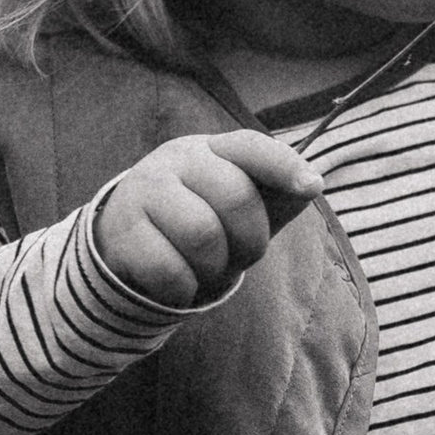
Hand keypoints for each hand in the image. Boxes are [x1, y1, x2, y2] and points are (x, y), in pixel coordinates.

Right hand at [91, 131, 323, 308]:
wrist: (127, 243)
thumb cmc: (201, 220)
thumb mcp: (241, 204)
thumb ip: (279, 193)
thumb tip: (313, 184)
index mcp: (210, 149)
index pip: (249, 146)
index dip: (282, 165)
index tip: (311, 187)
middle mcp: (174, 160)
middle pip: (234, 197)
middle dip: (250, 240)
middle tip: (241, 256)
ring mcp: (143, 191)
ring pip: (201, 234)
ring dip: (215, 266)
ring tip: (206, 267)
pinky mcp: (122, 232)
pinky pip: (169, 269)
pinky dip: (185, 288)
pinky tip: (180, 282)